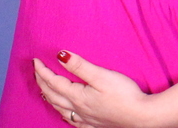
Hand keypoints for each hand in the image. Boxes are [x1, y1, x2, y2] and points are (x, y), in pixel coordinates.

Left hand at [34, 51, 152, 127]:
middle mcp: (78, 109)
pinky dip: (63, 113)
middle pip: (53, 95)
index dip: (43, 71)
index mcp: (78, 96)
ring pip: (60, 108)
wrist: (141, 117)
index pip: (54, 82)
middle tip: (36, 71)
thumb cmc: (125, 95)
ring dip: (49, 97)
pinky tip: (65, 113)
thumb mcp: (101, 76)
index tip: (36, 60)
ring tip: (44, 89)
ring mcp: (85, 119)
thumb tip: (60, 56)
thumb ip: (80, 66)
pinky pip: (71, 120)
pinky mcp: (94, 124)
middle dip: (42, 82)